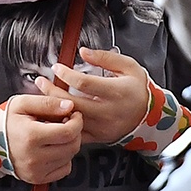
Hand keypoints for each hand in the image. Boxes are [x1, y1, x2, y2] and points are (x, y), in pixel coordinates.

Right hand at [5, 93, 83, 182]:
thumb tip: (68, 105)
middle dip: (75, 132)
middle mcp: (34, 156)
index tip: (74, 114)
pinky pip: (64, 170)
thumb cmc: (5, 122)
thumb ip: (47, 102)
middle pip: (72, 146)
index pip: (68, 132)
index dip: (77, 121)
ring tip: (57, 135)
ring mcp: (36, 170)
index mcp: (31, 136)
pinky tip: (53, 149)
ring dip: (69, 144)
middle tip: (67, 123)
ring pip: (70, 157)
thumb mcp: (22, 103)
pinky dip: (64, 158)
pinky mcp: (37, 178)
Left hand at [33, 46, 149, 144]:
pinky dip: (62, 125)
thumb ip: (105, 58)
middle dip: (51, 91)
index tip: (57, 67)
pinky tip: (54, 115)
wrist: (149, 115)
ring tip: (43, 97)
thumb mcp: (128, 66)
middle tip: (41, 81)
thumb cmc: (137, 89)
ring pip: (70, 120)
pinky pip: (75, 134)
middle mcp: (108, 112)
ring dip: (53, 109)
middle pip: (72, 103)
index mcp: (116, 92)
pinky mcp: (98, 138)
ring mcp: (102, 127)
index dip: (66, 74)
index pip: (84, 83)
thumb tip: (84, 52)